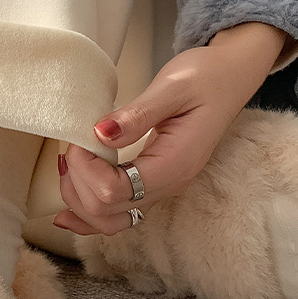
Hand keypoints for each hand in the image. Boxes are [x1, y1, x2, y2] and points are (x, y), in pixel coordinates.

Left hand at [54, 23, 287, 235]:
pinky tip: (68, 209)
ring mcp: (162, 187)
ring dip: (80, 200)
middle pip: (107, 213)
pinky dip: (89, 212)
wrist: (230, 77)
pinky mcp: (152, 181)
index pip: (114, 191)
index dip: (85, 169)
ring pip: (110, 221)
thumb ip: (137, 114)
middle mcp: (169, 185)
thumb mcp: (172, 87)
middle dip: (77, 184)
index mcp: (173, 165)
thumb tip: (100, 134)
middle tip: (73, 147)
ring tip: (69, 164)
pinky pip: (119, 211)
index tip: (80, 137)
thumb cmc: (205, 77)